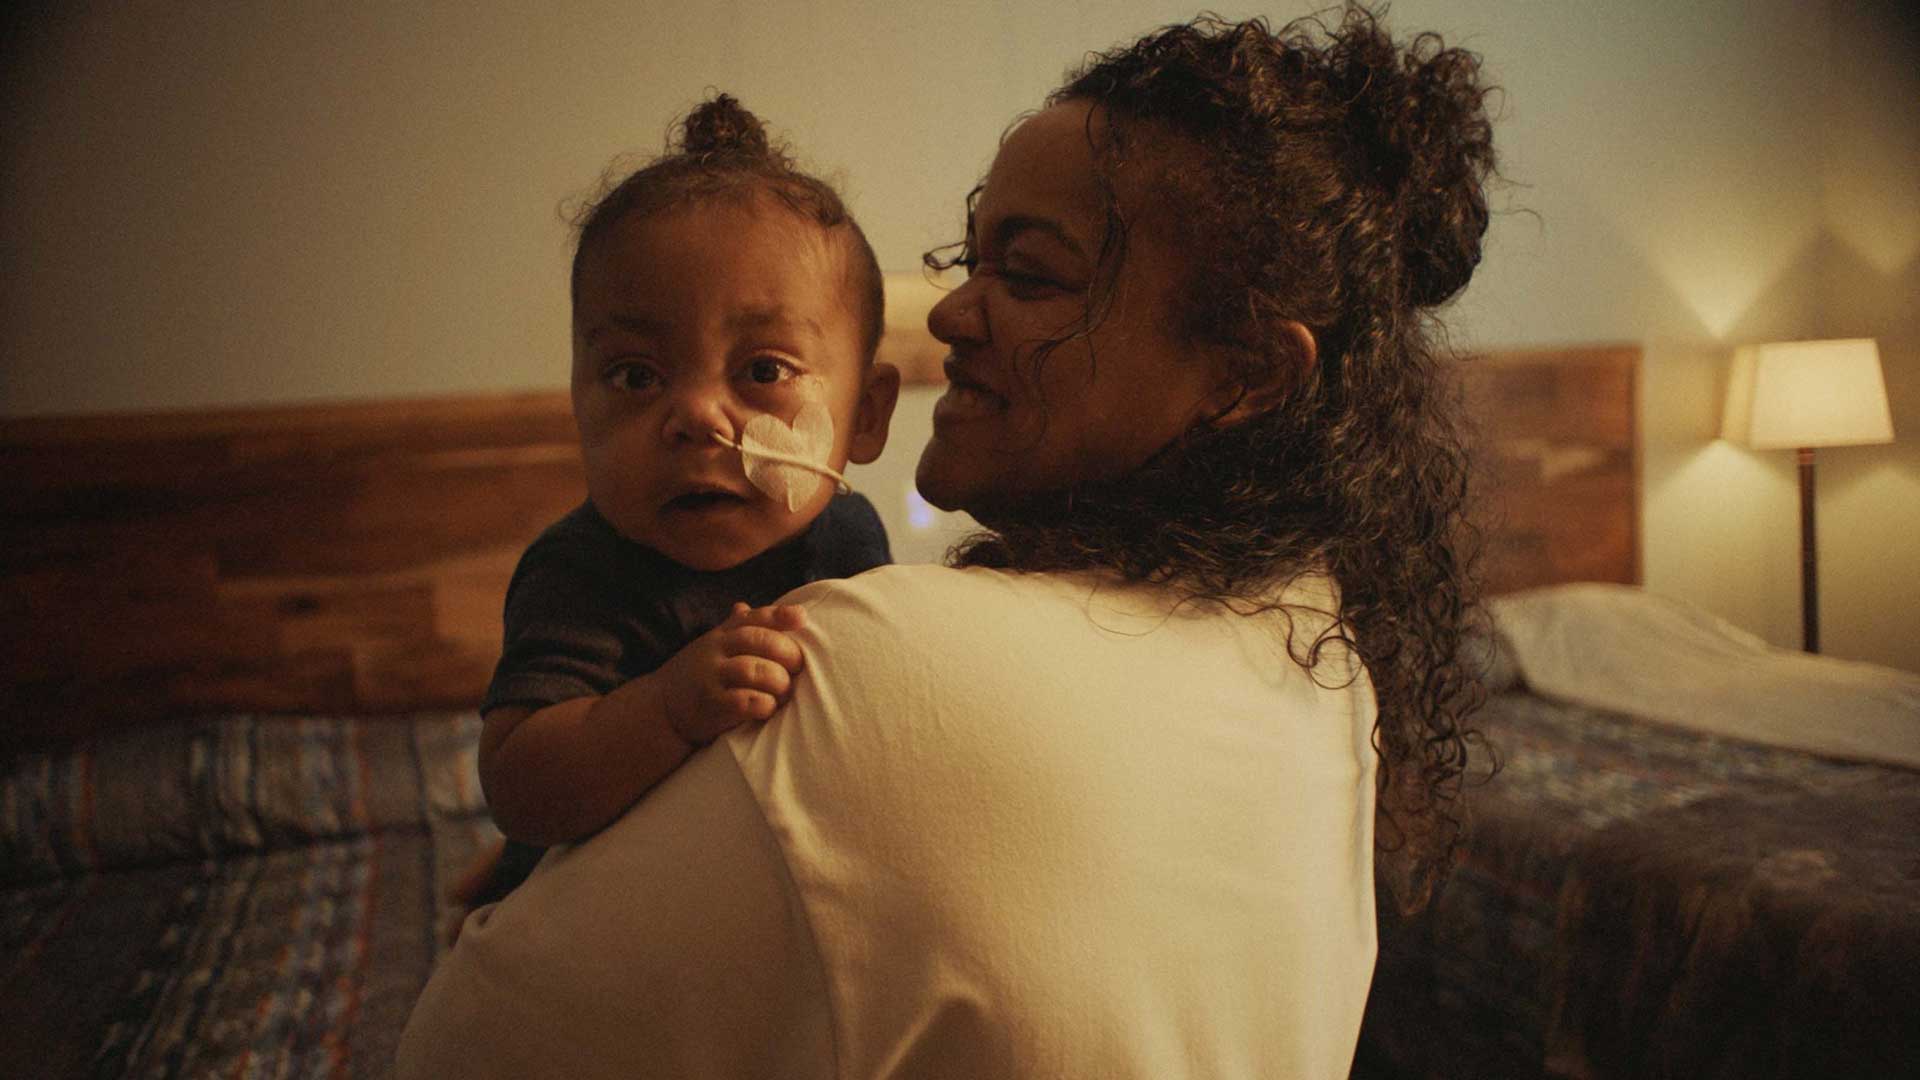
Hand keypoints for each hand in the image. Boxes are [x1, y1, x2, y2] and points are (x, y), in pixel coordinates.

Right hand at [658, 602, 806, 745]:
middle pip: (757, 640)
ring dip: (778, 681)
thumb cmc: (697, 676)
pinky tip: (767, 708)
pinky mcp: (709, 705)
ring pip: (753, 670)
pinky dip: (763, 704)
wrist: (658, 708)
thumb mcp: (710, 649)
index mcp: (721, 636)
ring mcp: (710, 677)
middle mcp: (715, 651)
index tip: (802, 617)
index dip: (779, 615)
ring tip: (785, 692)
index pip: (752, 618)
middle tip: (798, 667)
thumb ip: (731, 630)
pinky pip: (743, 701)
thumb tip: (743, 605)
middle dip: (786, 652)